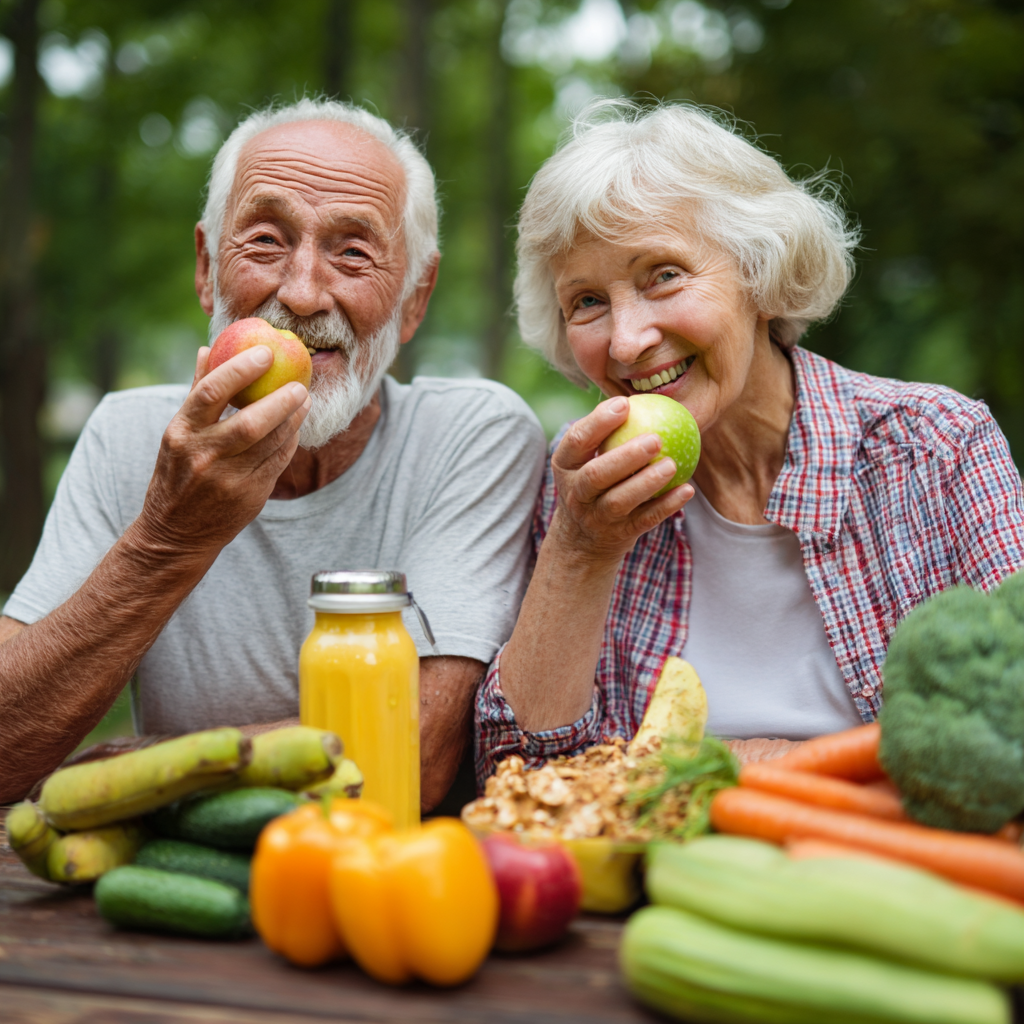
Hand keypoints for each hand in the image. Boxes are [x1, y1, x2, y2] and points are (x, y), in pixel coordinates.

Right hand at [135, 345, 310, 556]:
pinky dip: (290, 442)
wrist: (176, 534)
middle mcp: (203, 456)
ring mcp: (228, 479)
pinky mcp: (249, 497)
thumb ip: (197, 393)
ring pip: (270, 443)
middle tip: (300, 383)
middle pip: (249, 421)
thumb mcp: (176, 434)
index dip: (241, 369)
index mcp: (180, 433)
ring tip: (304, 400)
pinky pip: (278, 462)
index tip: (266, 352)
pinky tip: (297, 427)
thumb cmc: (178, 474)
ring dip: (293, 419)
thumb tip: (208, 350)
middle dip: (280, 399)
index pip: (212, 392)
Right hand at [549, 396, 692, 564]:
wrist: (582, 539)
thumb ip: (605, 433)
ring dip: (646, 483)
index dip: (598, 423)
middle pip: (597, 475)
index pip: (577, 441)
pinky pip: (644, 520)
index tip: (625, 404)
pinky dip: (665, 506)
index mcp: (565, 465)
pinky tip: (686, 490)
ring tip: (672, 464)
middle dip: (625, 457)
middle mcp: (576, 492)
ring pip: (619, 501)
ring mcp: (596, 517)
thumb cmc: (592, 482)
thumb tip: (641, 396)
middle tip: (656, 438)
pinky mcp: (618, 534)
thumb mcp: (584, 459)